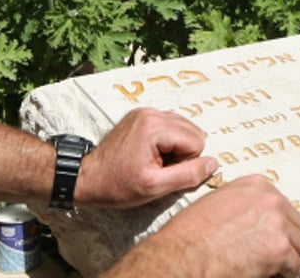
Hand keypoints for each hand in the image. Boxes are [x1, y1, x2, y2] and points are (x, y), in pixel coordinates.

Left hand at [75, 108, 217, 207]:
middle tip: (158, 168)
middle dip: (182, 153)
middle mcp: (151, 113)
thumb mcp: (154, 187)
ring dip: (175, 148)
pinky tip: (149, 154)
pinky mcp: (141, 116)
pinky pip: (170, 126)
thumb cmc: (116, 184)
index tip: (162, 172)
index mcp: (155, 126)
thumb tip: (213, 164)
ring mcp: (145, 112)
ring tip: (152, 162)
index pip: (196, 141)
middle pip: (192, 132)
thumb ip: (188, 175)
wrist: (87, 178)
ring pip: (184, 128)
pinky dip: (166, 142)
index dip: (184, 163)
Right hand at [106, 175, 299, 277]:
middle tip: (268, 254)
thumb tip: (254, 219)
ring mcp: (277, 224)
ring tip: (266, 266)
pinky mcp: (280, 250)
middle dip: (283, 241)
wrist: (183, 256)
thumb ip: (242, 204)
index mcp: (255, 186)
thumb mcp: (216, 203)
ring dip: (285, 258)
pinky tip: (266, 275)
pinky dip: (283, 274)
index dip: (276, 225)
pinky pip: (294, 267)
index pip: (281, 205)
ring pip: (297, 245)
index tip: (270, 235)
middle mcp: (270, 200)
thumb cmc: (190, 234)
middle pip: (294, 224)